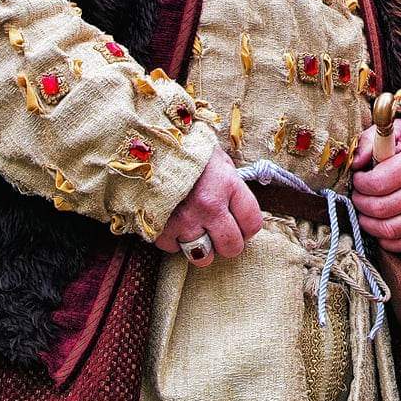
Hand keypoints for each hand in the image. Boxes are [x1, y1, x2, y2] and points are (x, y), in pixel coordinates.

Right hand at [154, 147, 262, 264]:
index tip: (241, 226)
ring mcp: (184, 219)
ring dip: (201, 247)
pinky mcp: (161, 229)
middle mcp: (209, 206)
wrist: (148, 144)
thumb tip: (241, 214)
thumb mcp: (219, 161)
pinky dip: (174, 240)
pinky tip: (173, 223)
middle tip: (219, 233)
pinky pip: (174, 249)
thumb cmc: (188, 152)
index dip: (248, 228)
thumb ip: (233, 188)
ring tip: (196, 231)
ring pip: (203, 256)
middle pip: (231, 247)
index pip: (252, 223)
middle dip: (227, 243)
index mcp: (228, 184)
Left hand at [350, 117, 400, 253]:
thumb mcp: (396, 131)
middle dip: (360, 203)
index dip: (360, 183)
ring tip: (364, 211)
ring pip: (390, 230)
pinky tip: (380, 227)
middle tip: (358, 194)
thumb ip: (369, 141)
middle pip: (380, 209)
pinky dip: (389, 242)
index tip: (358, 177)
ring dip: (369, 224)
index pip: (377, 183)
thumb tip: (354, 163)